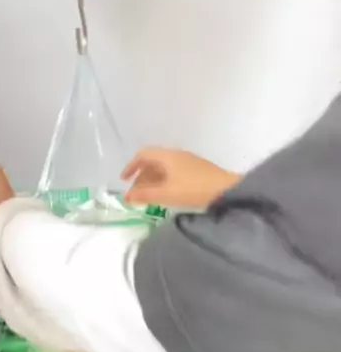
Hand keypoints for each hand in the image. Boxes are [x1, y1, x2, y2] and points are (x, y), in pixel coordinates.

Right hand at [121, 147, 239, 208]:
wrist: (227, 191)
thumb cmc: (194, 190)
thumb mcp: (166, 194)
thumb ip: (144, 195)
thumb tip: (126, 197)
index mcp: (167, 156)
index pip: (143, 155)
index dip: (131, 166)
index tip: (124, 181)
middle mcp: (176, 154)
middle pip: (153, 161)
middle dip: (141, 177)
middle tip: (136, 194)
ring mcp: (188, 161)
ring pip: (164, 167)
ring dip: (153, 180)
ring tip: (149, 196)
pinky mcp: (197, 170)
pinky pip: (173, 172)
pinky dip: (164, 181)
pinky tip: (166, 194)